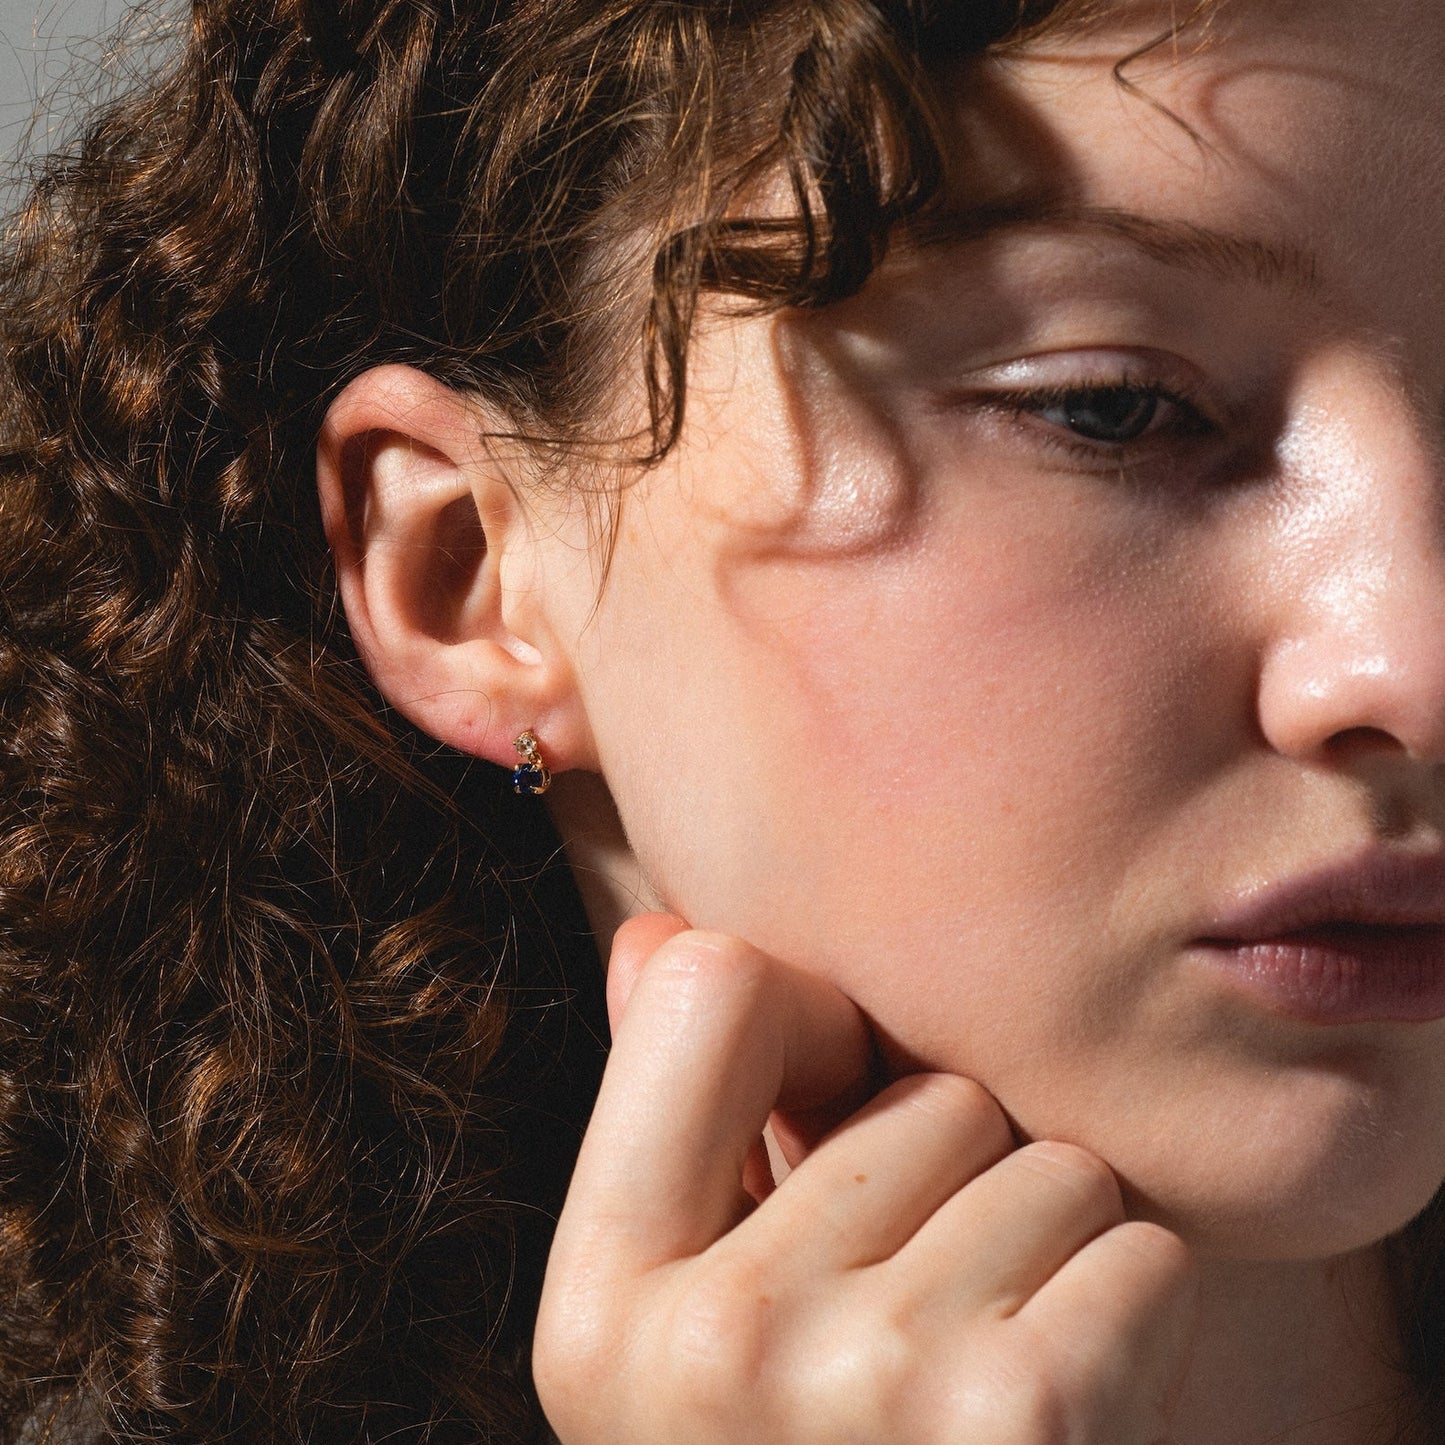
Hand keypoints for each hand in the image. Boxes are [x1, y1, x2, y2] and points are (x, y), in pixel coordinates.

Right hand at [534, 918, 1197, 1444]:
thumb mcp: (687, 1340)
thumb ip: (673, 1132)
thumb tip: (656, 932)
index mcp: (600, 1307)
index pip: (710, 985)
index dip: (803, 1027)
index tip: (828, 1113)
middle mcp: (706, 1343)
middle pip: (925, 1094)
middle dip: (954, 1187)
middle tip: (921, 1328)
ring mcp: (860, 1381)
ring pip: (1044, 1164)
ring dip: (1047, 1255)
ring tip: (987, 1382)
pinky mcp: (1021, 1418)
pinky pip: (1135, 1248)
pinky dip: (1130, 1321)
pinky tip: (1068, 1425)